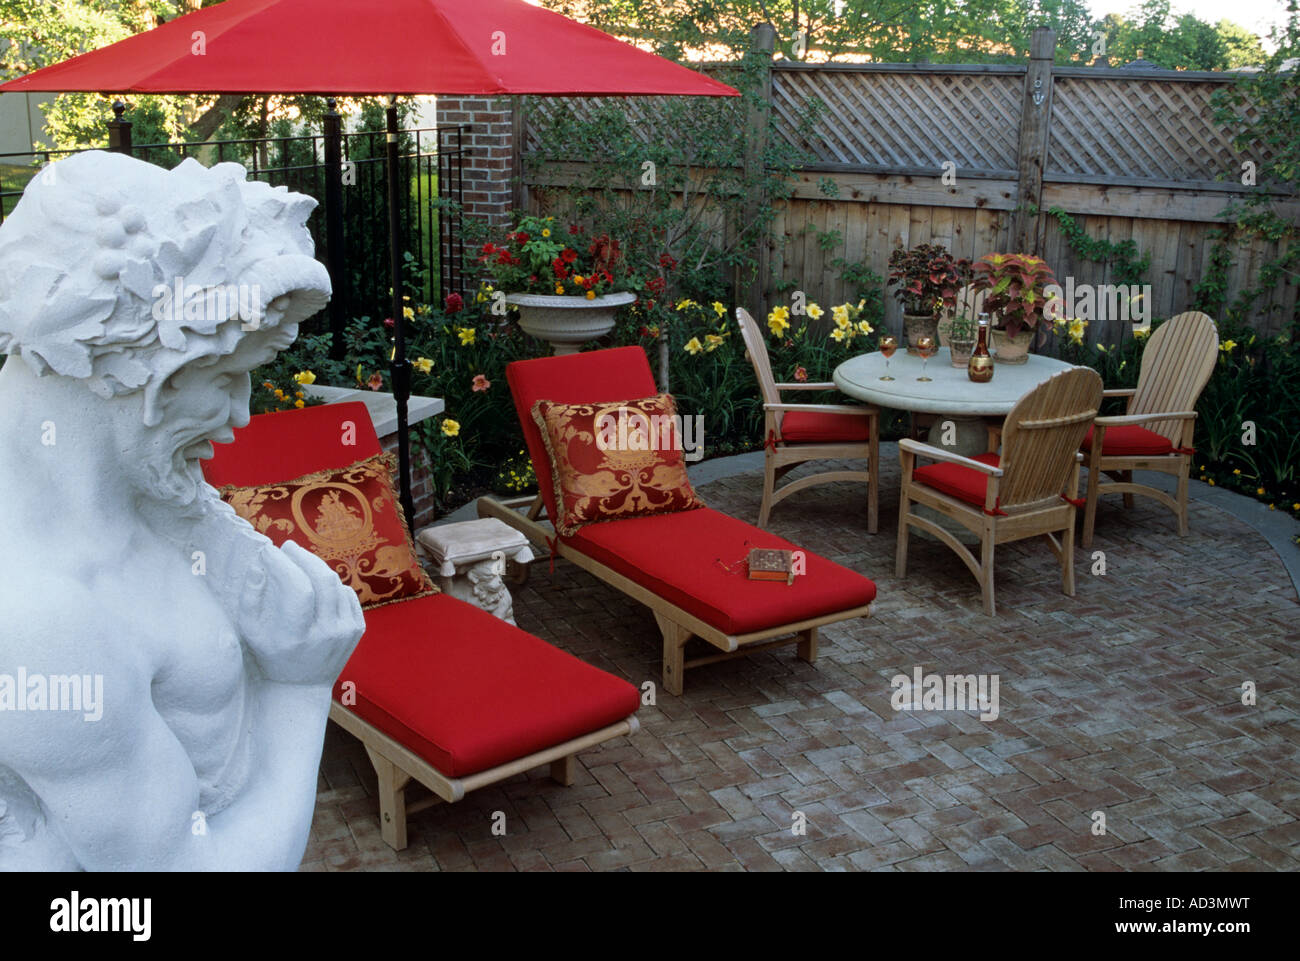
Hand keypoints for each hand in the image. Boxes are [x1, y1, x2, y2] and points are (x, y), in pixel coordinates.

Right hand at [235, 540, 365, 684]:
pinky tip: (316, 584)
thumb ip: (250, 597)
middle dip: (303, 556)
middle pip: (322, 579)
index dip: (283, 564)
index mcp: (297, 636)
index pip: (297, 588)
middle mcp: (326, 633)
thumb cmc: (270, 656)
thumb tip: (260, 564)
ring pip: (335, 583)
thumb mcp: (250, 632)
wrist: (302, 687)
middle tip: (287, 547)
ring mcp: (346, 631)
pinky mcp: (357, 628)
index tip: (268, 551)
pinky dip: (331, 584)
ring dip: (316, 567)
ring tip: (299, 562)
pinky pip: (347, 594)